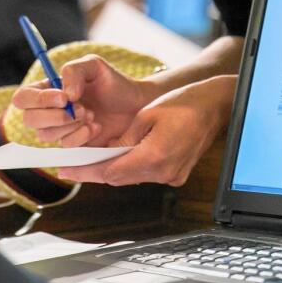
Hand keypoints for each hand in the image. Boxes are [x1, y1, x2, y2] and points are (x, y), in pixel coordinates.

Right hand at [11, 54, 158, 147]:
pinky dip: (81, 136)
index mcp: (48, 90)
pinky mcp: (73, 147)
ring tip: (91, 115)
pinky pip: (65, 147)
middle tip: (81, 109)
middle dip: (54, 116)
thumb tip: (64, 95)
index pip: (23, 98)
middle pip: (29, 120)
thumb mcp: (94, 66)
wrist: (135, 106)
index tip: (63, 97)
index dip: (38, 100)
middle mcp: (49, 111)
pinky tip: (96, 126)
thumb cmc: (113, 83)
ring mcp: (59, 131)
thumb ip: (74, 71)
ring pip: (46, 136)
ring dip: (70, 125)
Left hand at [56, 75, 236, 186]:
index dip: (86, 172)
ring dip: (113, 169)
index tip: (67, 171)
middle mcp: (163, 171)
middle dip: (95, 172)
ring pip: (132, 177)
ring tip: (91, 160)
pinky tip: (119, 157)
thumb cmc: (184, 104)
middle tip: (72, 168)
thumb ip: (125, 137)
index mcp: (154, 156)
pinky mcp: (177, 174)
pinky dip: (131, 167)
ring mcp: (172, 175)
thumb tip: (109, 151)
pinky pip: (146, 174)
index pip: (111, 171)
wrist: (214, 107)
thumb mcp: (146, 115)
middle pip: (120, 178)